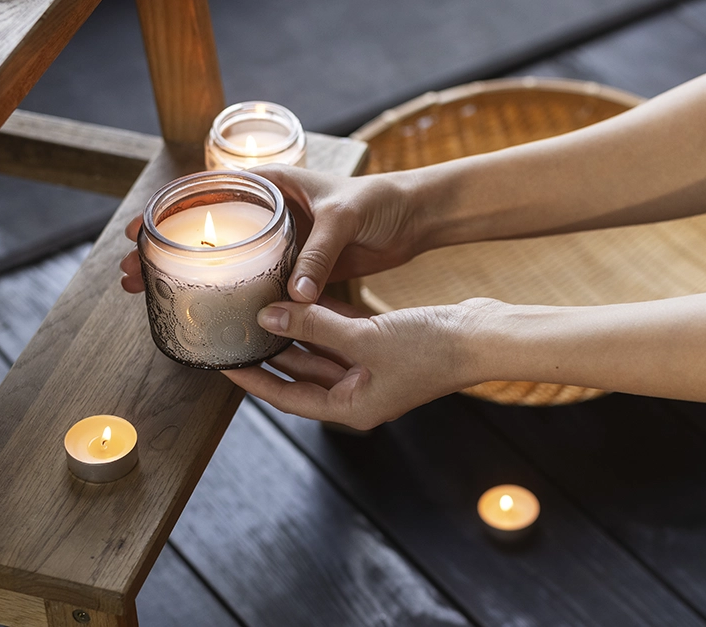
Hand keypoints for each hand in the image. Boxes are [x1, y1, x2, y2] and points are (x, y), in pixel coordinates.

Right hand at [119, 165, 421, 299]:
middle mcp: (269, 213)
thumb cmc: (380, 201)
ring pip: (225, 262)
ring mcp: (280, 243)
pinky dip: (231, 297)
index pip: (206, 190)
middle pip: (205, 232)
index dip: (166, 210)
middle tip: (130, 273)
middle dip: (164, 251)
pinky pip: (257, 284)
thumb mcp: (344, 219)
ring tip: (150, 293)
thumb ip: (318, 256)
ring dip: (190, 278)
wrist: (414, 218)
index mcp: (271, 185)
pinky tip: (205, 311)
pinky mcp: (296, 269)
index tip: (136, 230)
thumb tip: (294, 297)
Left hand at [224, 296, 494, 430]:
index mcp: (350, 407)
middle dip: (270, 353)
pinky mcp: (384, 348)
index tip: (223, 367)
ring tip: (259, 309)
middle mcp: (357, 394)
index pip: (287, 397)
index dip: (253, 382)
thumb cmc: (430, 348)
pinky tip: (301, 298)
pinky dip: (323, 320)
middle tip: (235, 332)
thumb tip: (268, 315)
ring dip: (295, 332)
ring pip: (320, 352)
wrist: (482, 336)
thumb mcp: (364, 337)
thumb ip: (314, 325)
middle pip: (300, 375)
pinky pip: (342, 336)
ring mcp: (372, 372)